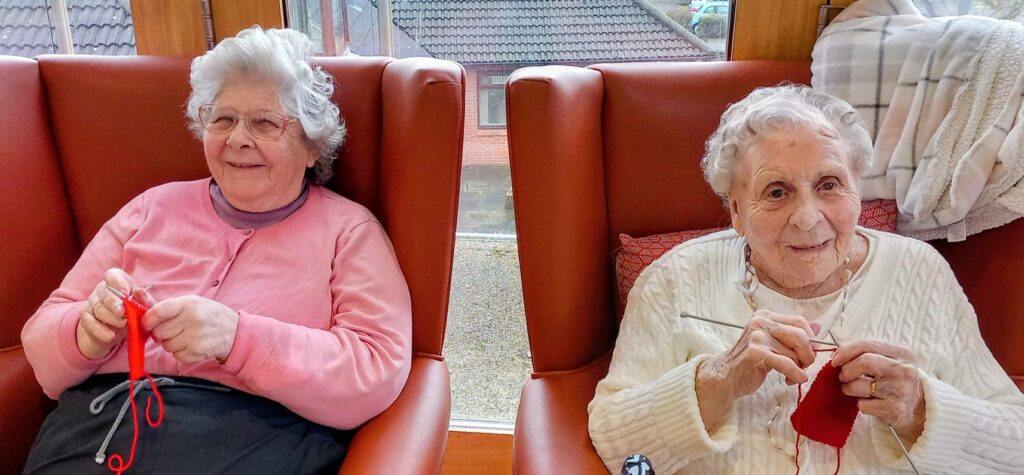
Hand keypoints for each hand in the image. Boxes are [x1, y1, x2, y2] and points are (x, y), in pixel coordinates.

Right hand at [77, 268, 153, 359]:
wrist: (118, 332)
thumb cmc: (135, 314)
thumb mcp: (144, 307)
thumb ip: (144, 300)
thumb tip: (140, 292)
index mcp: (118, 282)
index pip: (113, 275)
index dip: (118, 282)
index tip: (126, 293)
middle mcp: (103, 289)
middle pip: (104, 291)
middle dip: (113, 302)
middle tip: (123, 313)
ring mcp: (92, 302)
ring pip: (98, 307)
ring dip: (111, 318)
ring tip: (122, 325)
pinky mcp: (86, 318)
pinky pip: (89, 322)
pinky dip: (100, 330)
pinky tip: (110, 336)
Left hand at [142, 295, 239, 363]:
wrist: (234, 331)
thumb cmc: (208, 315)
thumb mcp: (190, 304)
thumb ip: (162, 305)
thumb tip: (135, 295)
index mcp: (189, 304)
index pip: (158, 312)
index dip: (148, 320)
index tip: (147, 323)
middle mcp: (192, 319)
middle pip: (159, 332)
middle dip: (161, 333)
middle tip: (173, 330)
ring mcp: (195, 337)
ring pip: (166, 345)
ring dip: (170, 343)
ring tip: (184, 337)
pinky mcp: (197, 352)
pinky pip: (176, 355)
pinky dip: (179, 352)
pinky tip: (191, 345)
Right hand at [696, 309, 818, 428]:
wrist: (727, 376)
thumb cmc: (751, 361)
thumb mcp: (773, 343)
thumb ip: (793, 335)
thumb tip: (819, 327)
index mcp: (766, 316)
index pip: (800, 322)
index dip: (811, 339)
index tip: (808, 353)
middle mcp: (760, 322)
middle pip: (800, 336)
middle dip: (808, 355)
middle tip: (803, 367)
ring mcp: (757, 336)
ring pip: (794, 352)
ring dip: (799, 369)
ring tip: (791, 376)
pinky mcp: (755, 353)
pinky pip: (786, 364)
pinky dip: (795, 374)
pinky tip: (792, 380)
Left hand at [832, 340, 925, 441]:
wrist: (920, 411)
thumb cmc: (897, 382)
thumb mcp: (892, 362)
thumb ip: (869, 354)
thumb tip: (838, 353)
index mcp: (903, 354)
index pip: (869, 345)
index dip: (846, 351)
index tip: (835, 360)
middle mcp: (904, 371)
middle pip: (865, 362)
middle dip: (847, 370)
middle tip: (843, 377)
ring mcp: (900, 390)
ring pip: (859, 385)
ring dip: (848, 388)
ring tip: (853, 390)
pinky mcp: (894, 409)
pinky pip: (863, 405)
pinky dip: (860, 404)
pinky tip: (869, 403)